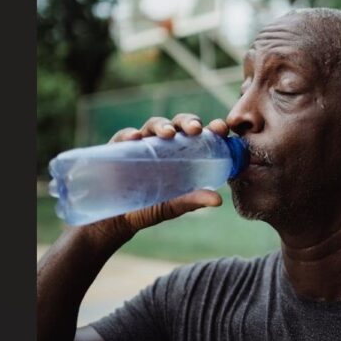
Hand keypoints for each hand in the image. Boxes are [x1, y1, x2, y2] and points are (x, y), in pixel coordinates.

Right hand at [81, 114, 230, 241]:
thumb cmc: (151, 207)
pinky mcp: (118, 149)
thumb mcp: (174, 205)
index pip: (200, 135)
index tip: (222, 129)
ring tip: (169, 134)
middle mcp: (164, 144)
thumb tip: (218, 200)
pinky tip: (135, 138)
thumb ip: (194, 200)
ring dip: (162, 126)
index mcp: (184, 153)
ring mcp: (142, 144)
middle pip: (178, 124)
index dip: (212, 129)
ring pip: (153, 126)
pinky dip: (129, 134)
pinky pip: (124, 137)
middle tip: (196, 129)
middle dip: (188, 122)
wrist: (118, 219)